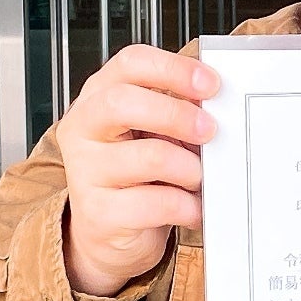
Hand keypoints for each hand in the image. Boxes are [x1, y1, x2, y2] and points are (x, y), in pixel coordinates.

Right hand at [57, 46, 219, 298]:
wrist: (108, 237)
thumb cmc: (135, 178)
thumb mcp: (150, 135)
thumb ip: (175, 114)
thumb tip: (217, 107)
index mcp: (97, 98)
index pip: (129, 64)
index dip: (172, 68)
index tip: (209, 83)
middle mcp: (84, 129)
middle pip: (123, 102)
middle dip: (177, 114)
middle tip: (209, 129)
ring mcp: (86, 171)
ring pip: (150, 156)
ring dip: (190, 167)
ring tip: (198, 177)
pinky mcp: (99, 212)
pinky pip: (156, 203)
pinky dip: (187, 205)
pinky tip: (193, 207)